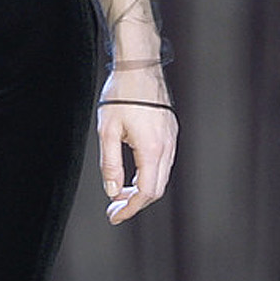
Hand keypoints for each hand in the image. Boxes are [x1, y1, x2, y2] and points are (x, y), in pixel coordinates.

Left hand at [97, 80, 177, 224]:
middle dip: (135, 203)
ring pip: (161, 176)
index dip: (130, 208)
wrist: (139, 64)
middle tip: (114, 209)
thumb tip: (112, 191)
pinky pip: (162, 163)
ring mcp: (171, 139)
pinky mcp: (170, 132)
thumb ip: (110, 165)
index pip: (147, 192)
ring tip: (119, 194)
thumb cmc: (121, 94)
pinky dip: (148, 175)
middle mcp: (167, 146)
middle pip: (156, 189)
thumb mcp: (108, 131)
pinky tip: (131, 175)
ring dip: (141, 190)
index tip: (114, 216)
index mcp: (152, 148)